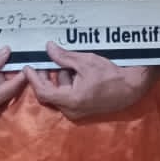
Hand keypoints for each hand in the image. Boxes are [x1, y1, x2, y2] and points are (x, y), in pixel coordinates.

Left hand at [23, 41, 155, 121]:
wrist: (132, 87)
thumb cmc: (110, 74)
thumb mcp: (85, 62)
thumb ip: (64, 57)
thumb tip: (48, 48)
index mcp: (71, 100)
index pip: (43, 92)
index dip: (33, 79)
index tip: (27, 67)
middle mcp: (72, 110)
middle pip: (50, 93)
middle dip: (47, 76)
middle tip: (47, 60)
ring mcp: (78, 112)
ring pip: (60, 94)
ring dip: (61, 78)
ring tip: (70, 62)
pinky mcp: (84, 110)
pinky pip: (69, 97)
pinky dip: (69, 84)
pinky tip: (77, 71)